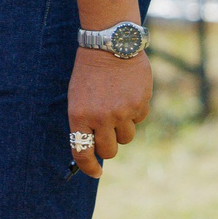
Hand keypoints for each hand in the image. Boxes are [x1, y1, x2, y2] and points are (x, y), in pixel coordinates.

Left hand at [67, 48, 151, 178]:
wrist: (110, 45)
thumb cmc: (89, 74)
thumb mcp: (77, 98)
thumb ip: (84, 124)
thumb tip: (94, 149)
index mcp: (79, 117)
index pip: (83, 152)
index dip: (89, 167)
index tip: (95, 173)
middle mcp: (101, 118)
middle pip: (109, 151)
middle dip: (108, 147)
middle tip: (107, 135)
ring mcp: (122, 112)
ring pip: (126, 138)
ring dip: (122, 129)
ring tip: (116, 107)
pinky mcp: (140, 104)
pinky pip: (139, 120)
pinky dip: (134, 112)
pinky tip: (128, 94)